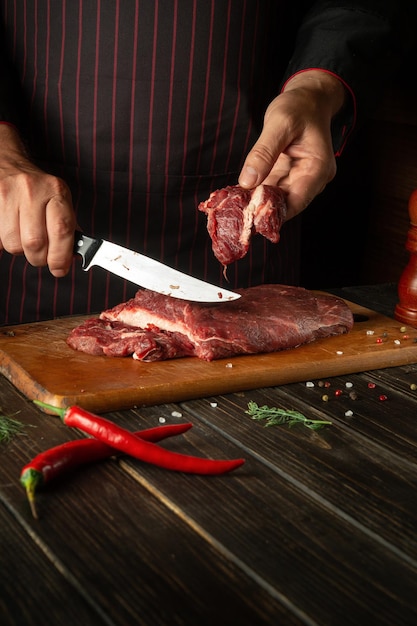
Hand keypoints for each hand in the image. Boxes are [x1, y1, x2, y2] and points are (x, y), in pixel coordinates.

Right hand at [0, 124, 75, 276]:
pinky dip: (4, 244)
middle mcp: (32, 191)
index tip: (60, 269)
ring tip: (24, 239)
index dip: (60, 257)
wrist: (8, 164)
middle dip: (39, 258)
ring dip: (20, 251)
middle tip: (41, 256)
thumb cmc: (39, 189)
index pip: (61, 230)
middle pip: (35, 243)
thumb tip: (72, 259)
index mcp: (56, 191)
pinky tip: (10, 232)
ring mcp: (8, 195)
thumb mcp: (60, 200)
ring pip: (14, 244)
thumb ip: (69, 229)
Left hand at [238, 70, 345, 219]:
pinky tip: (239, 194)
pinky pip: (272, 189)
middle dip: (262, 209)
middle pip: (286, 204)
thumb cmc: (299, 106)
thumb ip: (264, 152)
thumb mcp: (279, 123)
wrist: (308, 97)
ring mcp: (300, 178)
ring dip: (257, 202)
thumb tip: (248, 182)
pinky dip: (257, 192)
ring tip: (234, 205)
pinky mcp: (288, 176)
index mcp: (318, 169)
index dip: (273, 213)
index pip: (296, 202)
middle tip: (235, 212)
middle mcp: (312, 179)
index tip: (249, 217)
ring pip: (277, 199)